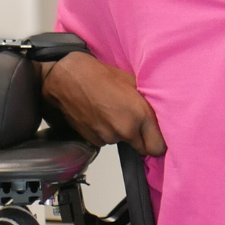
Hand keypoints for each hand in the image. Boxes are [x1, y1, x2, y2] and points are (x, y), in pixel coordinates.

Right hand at [39, 51, 166, 155]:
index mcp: (140, 116)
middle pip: (142, 148)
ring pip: (123, 142)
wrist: (65, 79)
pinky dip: (106, 131)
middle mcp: (125, 131)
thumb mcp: (131, 81)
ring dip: (122, 132)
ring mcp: (107, 137)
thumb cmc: (97, 75)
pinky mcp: (93, 140)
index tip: (158, 136)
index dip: (159, 143)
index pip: (158, 148)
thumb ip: (147, 101)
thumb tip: (157, 113)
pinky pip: (106, 140)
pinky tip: (101, 115)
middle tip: (136, 120)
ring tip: (113, 111)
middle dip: (143, 138)